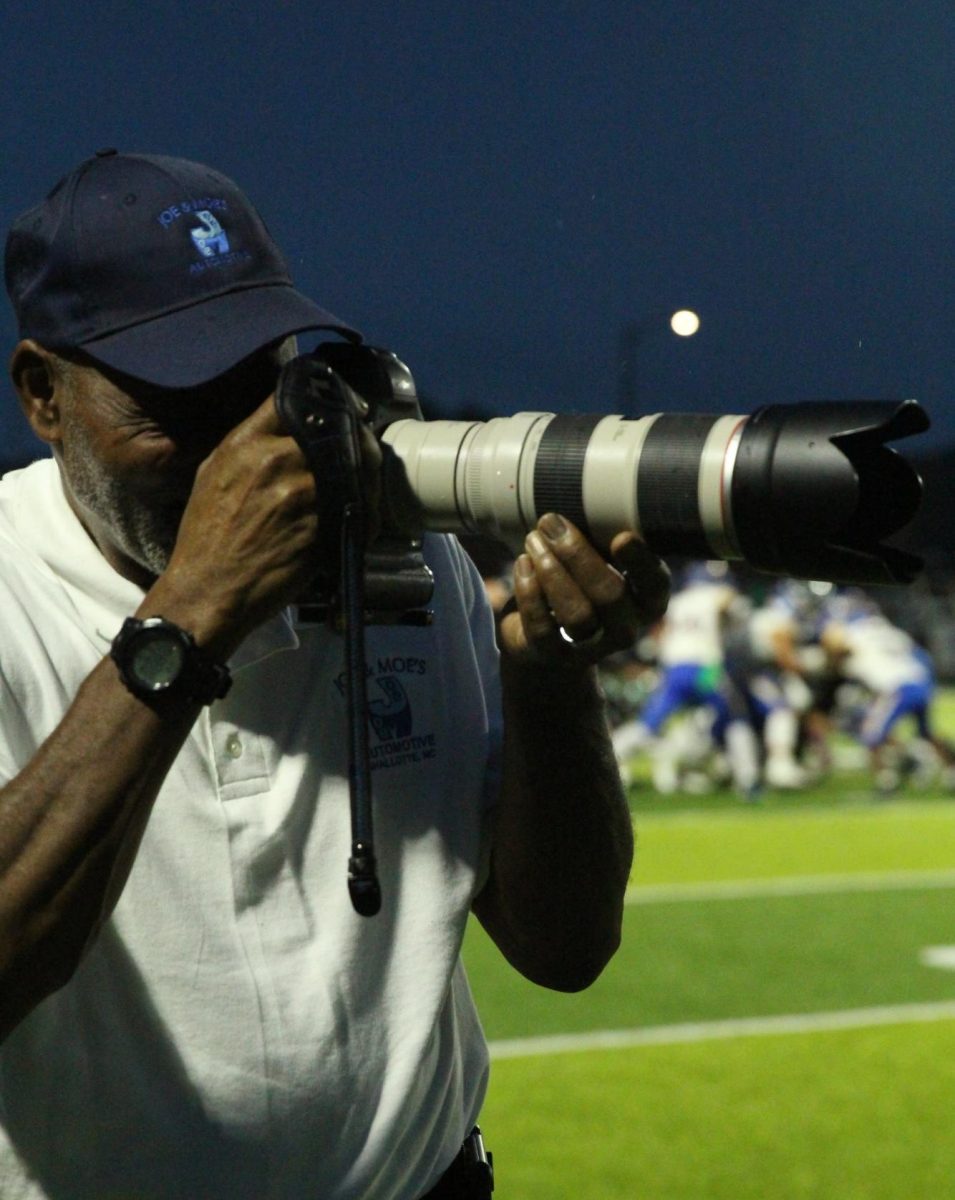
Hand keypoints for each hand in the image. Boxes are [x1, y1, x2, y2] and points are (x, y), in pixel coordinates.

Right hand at [155, 394, 380, 654]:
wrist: (207, 591)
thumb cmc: (205, 538)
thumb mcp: (214, 475)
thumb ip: (250, 447)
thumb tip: (286, 431)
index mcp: (245, 443)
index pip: (293, 399)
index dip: (327, 401)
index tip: (344, 409)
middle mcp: (275, 460)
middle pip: (336, 431)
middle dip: (357, 441)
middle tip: (365, 452)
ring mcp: (301, 493)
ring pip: (354, 470)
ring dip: (367, 480)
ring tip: (365, 490)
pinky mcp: (321, 526)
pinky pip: (358, 509)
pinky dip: (366, 515)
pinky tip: (360, 521)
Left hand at [498, 513, 669, 668]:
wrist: (547, 634)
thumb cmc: (579, 581)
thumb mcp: (596, 557)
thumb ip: (601, 535)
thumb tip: (587, 494)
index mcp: (646, 600)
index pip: (655, 584)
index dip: (641, 562)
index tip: (620, 536)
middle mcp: (626, 628)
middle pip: (609, 595)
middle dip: (577, 554)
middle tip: (550, 523)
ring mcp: (591, 648)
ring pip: (576, 614)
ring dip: (551, 571)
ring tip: (533, 541)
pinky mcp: (555, 657)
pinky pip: (542, 629)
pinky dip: (529, 592)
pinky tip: (522, 564)